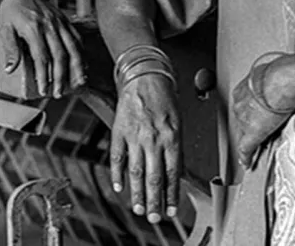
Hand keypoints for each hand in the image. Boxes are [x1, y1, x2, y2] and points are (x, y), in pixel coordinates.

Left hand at [0, 0, 85, 97]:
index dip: (43, 76)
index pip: (41, 57)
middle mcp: (49, 25)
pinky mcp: (65, 21)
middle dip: (60, 77)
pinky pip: (77, 39)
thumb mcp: (4, 30)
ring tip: (76, 85)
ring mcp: (60, 22)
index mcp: (33, 28)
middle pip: (60, 55)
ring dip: (76, 69)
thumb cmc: (11, 13)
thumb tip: (10, 70)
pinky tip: (82, 68)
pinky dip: (81, 55)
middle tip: (57, 93)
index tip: (43, 90)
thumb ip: (9, 49)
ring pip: (73, 48)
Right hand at [110, 74, 180, 222]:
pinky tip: (119, 187)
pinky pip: (117, 157)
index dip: (171, 195)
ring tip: (139, 208)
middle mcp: (154, 139)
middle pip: (154, 178)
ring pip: (136, 172)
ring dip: (137, 193)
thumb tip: (174, 175)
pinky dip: (117, 174)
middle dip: (154, 202)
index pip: (172, 174)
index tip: (170, 211)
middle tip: (153, 217)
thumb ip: (175, 149)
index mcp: (172, 137)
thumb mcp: (178, 123)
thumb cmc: (164, 98)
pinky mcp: (119, 131)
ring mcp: (135, 136)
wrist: (144, 76)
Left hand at [230, 57, 294, 168]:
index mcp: (246, 87)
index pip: (245, 104)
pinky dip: (246, 156)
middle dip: (250, 123)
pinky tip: (247, 163)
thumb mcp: (275, 73)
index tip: (257, 115)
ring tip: (261, 143)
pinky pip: (246, 148)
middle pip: (243, 118)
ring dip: (251, 137)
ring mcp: (245, 118)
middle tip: (263, 128)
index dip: (251, 111)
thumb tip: (287, 79)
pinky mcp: (252, 132)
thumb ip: (275, 81)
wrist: (284, 81)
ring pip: (245, 131)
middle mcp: (241, 103)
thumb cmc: (284, 74)